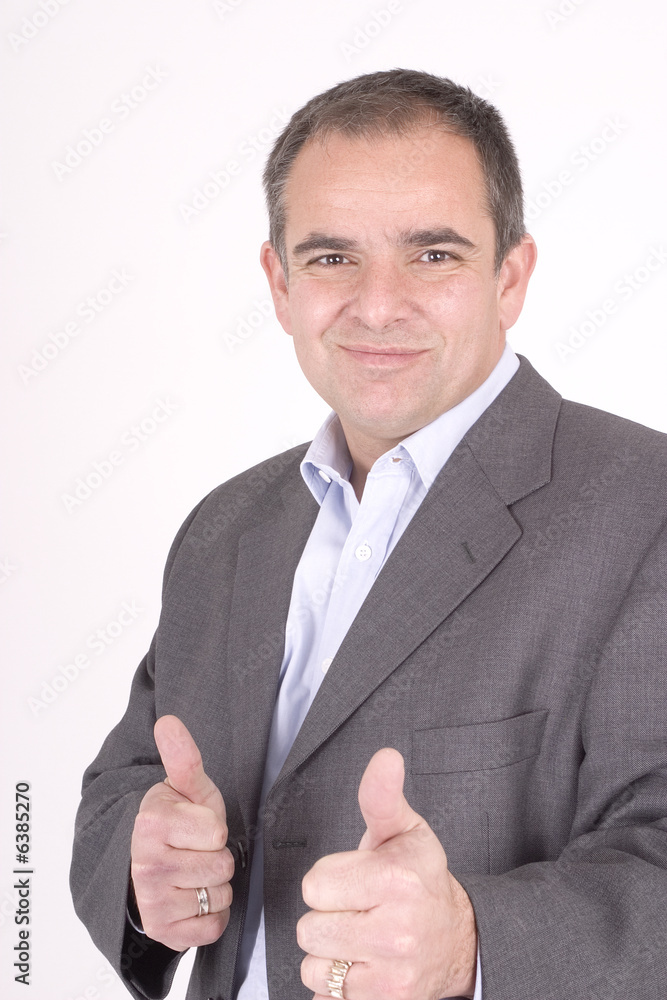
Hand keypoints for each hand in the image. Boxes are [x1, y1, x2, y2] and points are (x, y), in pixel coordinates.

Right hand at [130, 715, 234, 950]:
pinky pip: (213, 927)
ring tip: (195, 873)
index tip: (197, 827)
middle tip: (197, 851)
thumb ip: (183, 757)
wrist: (149, 865)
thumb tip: (168, 720)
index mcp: (152, 823)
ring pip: (219, 896)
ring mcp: (152, 901)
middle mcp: (146, 864)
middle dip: (217, 857)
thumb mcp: (186, 788)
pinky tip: (193, 898)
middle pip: (222, 866)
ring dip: (216, 886)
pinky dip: (211, 915)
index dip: (215, 829)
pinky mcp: (162, 932)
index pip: (217, 832)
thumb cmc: (179, 822)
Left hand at [298, 748, 477, 999]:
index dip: (329, 879)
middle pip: (309, 926)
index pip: (315, 884)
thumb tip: (385, 757)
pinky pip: (326, 994)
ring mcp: (392, 971)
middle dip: (327, 915)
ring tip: (358, 936)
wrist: (458, 938)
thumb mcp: (404, 830)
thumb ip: (382, 795)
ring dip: (328, 952)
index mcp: (396, 879)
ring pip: (313, 963)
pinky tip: (362, 962)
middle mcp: (396, 929)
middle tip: (356, 908)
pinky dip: (336, 982)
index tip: (355, 879)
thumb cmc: (421, 879)